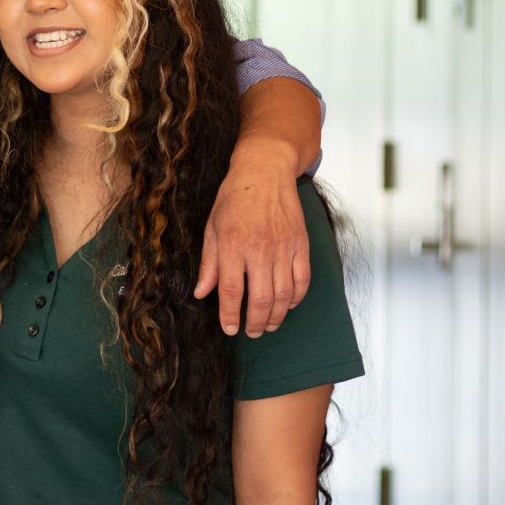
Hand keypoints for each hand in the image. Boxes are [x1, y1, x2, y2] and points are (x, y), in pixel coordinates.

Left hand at [195, 147, 310, 337]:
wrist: (264, 171)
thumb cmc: (234, 198)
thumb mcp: (212, 227)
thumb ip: (209, 263)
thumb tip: (202, 293)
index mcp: (232, 244)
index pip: (231, 290)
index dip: (230, 315)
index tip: (230, 329)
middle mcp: (259, 249)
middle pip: (260, 299)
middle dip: (255, 323)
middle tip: (251, 332)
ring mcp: (283, 247)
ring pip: (283, 294)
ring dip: (276, 316)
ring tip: (267, 325)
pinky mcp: (301, 244)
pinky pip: (303, 280)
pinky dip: (296, 298)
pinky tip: (287, 305)